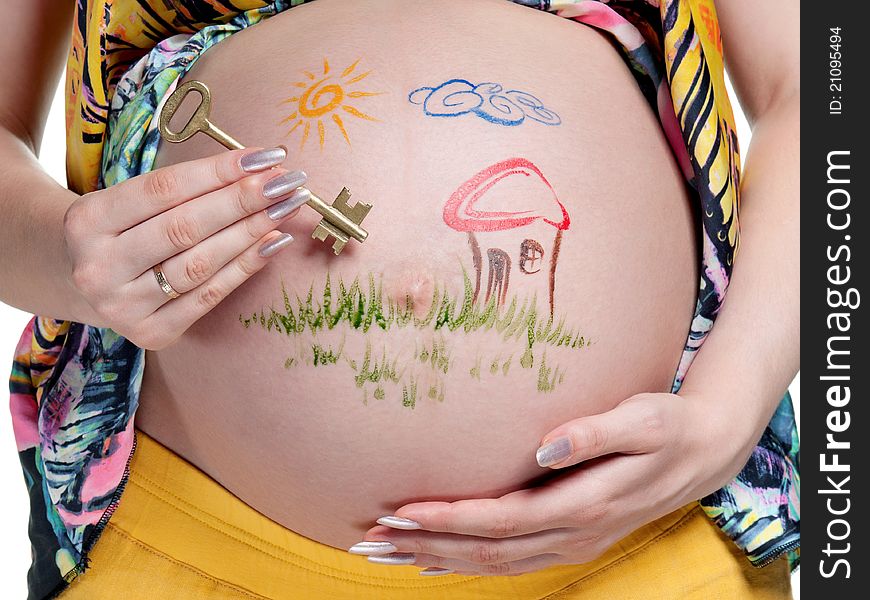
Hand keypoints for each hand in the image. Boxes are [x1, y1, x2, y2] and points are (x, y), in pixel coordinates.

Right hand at [62, 147, 309, 348]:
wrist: (81, 283)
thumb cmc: (120, 230)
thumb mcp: (129, 201)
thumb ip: (184, 188)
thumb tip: (258, 168)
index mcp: (87, 222)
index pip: (164, 189)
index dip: (218, 171)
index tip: (265, 157)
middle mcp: (99, 267)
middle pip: (185, 228)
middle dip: (244, 200)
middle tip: (287, 181)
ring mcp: (124, 306)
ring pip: (201, 264)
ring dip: (252, 232)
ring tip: (287, 207)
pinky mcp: (151, 334)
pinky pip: (210, 296)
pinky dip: (246, 266)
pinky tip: (274, 241)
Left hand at [354, 392, 751, 575]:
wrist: (703, 454)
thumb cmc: (669, 426)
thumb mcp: (642, 418)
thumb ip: (594, 432)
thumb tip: (545, 447)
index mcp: (583, 504)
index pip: (500, 521)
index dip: (448, 520)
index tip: (401, 512)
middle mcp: (573, 533)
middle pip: (486, 551)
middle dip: (425, 546)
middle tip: (372, 541)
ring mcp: (572, 542)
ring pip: (493, 564)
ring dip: (438, 558)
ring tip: (388, 553)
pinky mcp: (570, 538)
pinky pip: (509, 562)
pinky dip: (467, 562)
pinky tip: (437, 559)